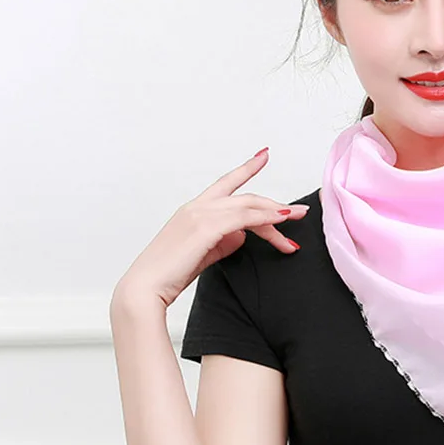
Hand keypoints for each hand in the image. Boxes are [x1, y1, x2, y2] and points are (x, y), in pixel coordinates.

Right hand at [111, 148, 308, 308]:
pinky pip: (244, 218)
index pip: (226, 184)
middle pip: (245, 198)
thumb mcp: (202, 254)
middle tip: (299, 212)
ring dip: (276, 213)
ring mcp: (200, 215)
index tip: (263, 155)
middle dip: (274, 205)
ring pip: (247, 206)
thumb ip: (222, 242)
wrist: (145, 289)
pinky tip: (280, 222)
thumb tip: (242, 235)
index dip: (247, 168)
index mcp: (193, 210)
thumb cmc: (169, 275)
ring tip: (297, 218)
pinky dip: (265, 218)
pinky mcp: (205, 228)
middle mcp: (196, 207)